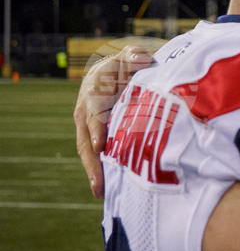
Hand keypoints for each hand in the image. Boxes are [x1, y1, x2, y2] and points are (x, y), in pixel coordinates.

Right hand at [74, 45, 154, 197]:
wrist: (117, 71)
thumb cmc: (127, 64)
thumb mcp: (131, 57)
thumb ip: (135, 57)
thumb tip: (143, 58)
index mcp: (93, 91)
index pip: (93, 113)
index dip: (97, 129)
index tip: (100, 146)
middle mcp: (85, 110)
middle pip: (86, 139)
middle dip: (92, 162)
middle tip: (99, 185)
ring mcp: (88, 125)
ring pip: (88, 151)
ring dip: (94, 172)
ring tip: (101, 193)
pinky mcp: (95, 135)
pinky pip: (96, 154)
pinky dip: (101, 170)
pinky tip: (108, 189)